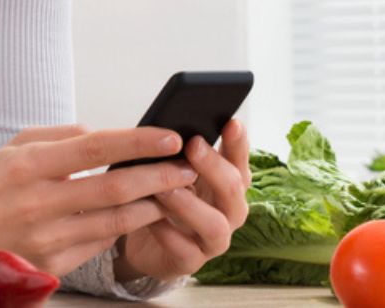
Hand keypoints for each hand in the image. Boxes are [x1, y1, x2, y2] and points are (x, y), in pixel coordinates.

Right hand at [0, 124, 198, 277]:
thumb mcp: (17, 147)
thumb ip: (63, 137)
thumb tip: (105, 135)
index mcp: (29, 164)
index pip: (96, 146)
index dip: (138, 141)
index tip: (170, 136)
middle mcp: (37, 202)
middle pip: (115, 187)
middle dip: (159, 176)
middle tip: (186, 167)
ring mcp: (45, 238)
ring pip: (115, 221)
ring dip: (152, 205)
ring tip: (173, 192)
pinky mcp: (50, 265)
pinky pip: (100, 244)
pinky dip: (125, 228)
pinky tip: (142, 215)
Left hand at [115, 118, 250, 283]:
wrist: (144, 242)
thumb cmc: (164, 197)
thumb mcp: (173, 171)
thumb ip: (179, 153)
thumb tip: (172, 126)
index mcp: (228, 183)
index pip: (240, 159)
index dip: (238, 142)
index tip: (231, 121)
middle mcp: (229, 211)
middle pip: (233, 189)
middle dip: (213, 166)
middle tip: (192, 146)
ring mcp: (213, 240)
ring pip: (216, 225)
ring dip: (190, 204)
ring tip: (166, 189)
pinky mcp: (191, 262)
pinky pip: (186, 251)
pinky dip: (170, 235)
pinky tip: (153, 220)